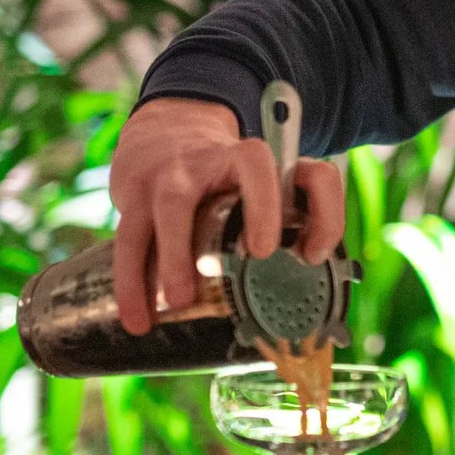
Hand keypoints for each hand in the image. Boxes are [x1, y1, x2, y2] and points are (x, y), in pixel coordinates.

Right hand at [107, 96, 345, 334]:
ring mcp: (174, 173)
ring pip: (173, 206)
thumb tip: (303, 278)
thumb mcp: (260, 190)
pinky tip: (138, 319)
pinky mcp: (135, 195)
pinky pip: (130, 240)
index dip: (325, 211)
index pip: (312, 173)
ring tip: (179, 301)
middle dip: (260, 208)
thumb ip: (290, 223)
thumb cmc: (222, 177)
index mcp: (265, 166)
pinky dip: (132, 285)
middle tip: (260, 254)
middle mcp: (221, 160)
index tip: (311, 256)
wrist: (161, 136)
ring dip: (176, 256)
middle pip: (248, 163)